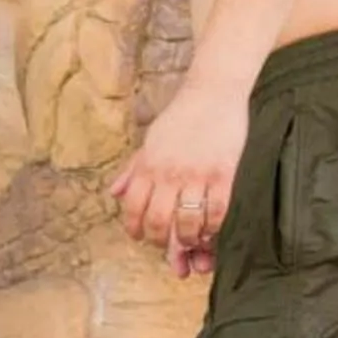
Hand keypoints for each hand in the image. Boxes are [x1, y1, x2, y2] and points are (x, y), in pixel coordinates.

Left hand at [113, 82, 251, 277]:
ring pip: (187, 221)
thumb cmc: (180, 117)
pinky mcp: (223, 173)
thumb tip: (114, 194)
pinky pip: (216, 210)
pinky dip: (212, 226)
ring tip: (189, 241)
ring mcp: (197, 175)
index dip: (135, 229)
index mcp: (148, 168)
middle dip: (160, 241)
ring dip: (187, 239)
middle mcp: (169, 175)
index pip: (133, 209)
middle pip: (158, 222)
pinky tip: (211, 229)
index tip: (140, 236)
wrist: (213, 92)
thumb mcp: (149, 142)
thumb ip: (132, 170)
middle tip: (166, 245)